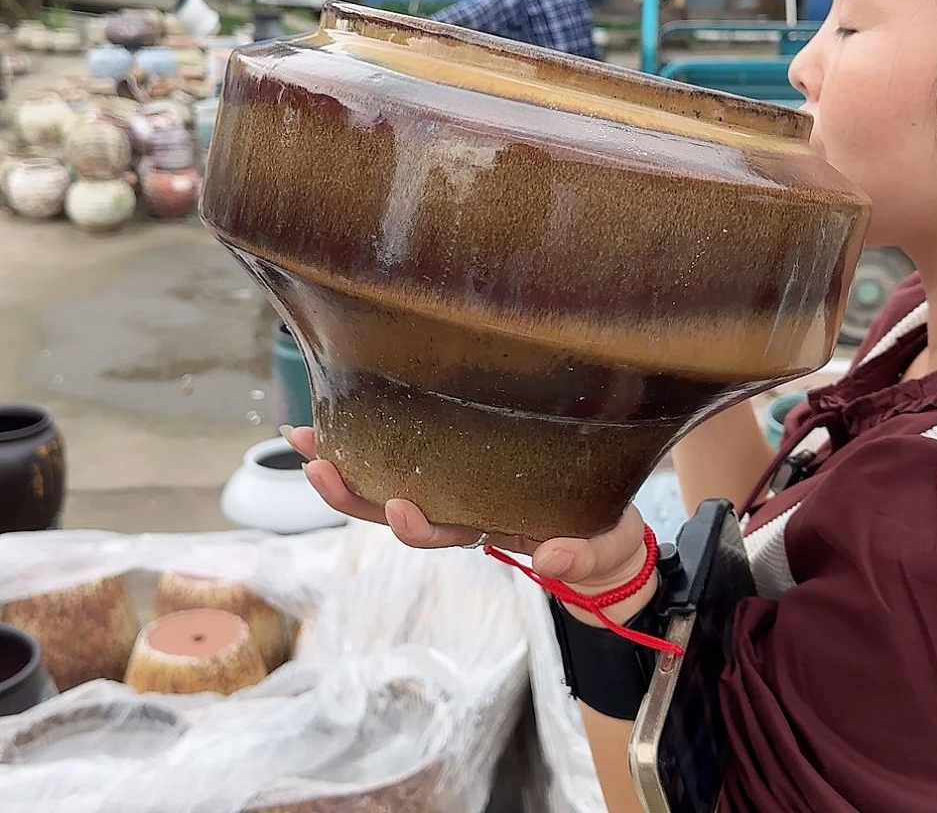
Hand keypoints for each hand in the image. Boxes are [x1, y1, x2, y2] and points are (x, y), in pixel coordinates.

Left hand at [282, 425, 647, 593]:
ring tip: (302, 437)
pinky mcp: (461, 458)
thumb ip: (580, 557)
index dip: (417, 525)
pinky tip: (341, 411)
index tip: (397, 506)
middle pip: (396, 508)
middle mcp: (461, 509)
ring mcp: (456, 485)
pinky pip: (409, 452)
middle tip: (314, 466)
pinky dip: (371, 437)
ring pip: (389, 479)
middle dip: (351, 493)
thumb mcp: (598, 552)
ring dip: (344, 461)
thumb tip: (552, 557)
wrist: (601, 535)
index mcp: (490, 529)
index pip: (444, 532)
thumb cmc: (598, 541)